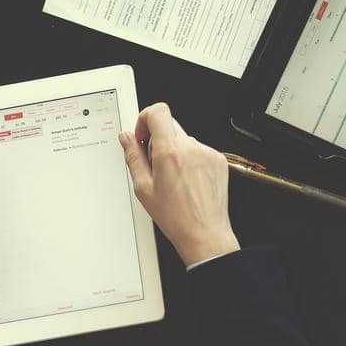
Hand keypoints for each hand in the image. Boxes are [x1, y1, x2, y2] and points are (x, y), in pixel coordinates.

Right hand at [118, 103, 239, 267]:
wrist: (204, 233)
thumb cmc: (176, 217)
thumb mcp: (144, 188)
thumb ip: (133, 157)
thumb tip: (127, 138)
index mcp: (170, 153)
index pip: (157, 111)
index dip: (145, 119)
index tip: (142, 136)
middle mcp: (191, 148)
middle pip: (169, 125)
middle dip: (157, 139)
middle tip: (154, 163)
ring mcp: (207, 152)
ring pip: (184, 138)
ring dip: (175, 150)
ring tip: (173, 178)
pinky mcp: (218, 159)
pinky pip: (198, 149)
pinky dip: (190, 159)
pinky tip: (187, 181)